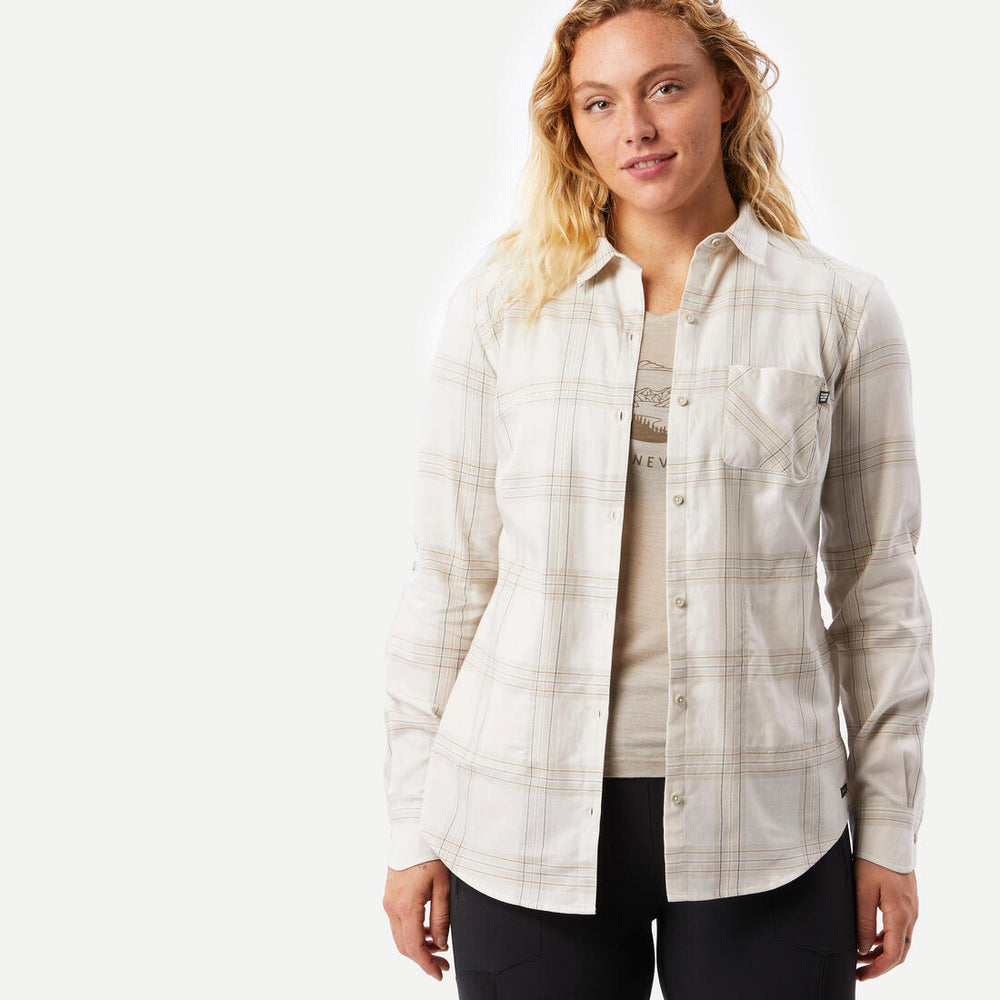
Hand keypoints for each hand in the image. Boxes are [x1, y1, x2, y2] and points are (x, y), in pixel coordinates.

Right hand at [383, 859, 451, 980]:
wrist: (413, 833)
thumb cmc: (430, 854)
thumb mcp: (443, 886)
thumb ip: (441, 918)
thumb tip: (440, 944)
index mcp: (407, 906)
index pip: (414, 947)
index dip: (427, 965)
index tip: (439, 974)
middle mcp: (393, 907)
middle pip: (404, 946)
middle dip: (423, 959)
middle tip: (443, 964)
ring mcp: (389, 902)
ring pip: (400, 937)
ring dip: (418, 946)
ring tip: (438, 948)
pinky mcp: (389, 897)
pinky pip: (398, 924)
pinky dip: (412, 933)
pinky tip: (427, 931)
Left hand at [854, 857, 918, 980]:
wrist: (888, 836)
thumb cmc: (873, 859)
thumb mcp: (862, 890)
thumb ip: (863, 921)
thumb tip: (862, 949)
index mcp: (900, 915)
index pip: (893, 955)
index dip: (878, 969)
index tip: (861, 975)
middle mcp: (911, 915)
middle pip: (900, 952)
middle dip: (880, 965)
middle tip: (859, 970)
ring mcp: (911, 908)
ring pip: (900, 940)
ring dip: (882, 951)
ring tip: (861, 955)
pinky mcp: (907, 901)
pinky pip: (900, 927)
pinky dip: (887, 937)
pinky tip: (871, 936)